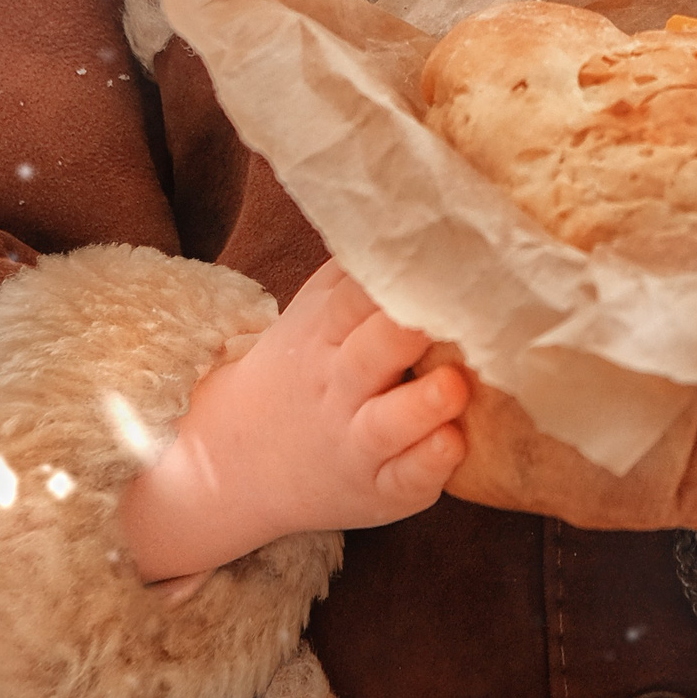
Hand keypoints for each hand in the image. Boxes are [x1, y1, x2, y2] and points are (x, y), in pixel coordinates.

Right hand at [119, 262, 468, 583]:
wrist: (241, 461)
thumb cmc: (307, 369)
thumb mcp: (317, 315)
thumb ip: (360, 272)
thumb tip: (420, 206)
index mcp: (324, 335)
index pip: (353, 300)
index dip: (393, 279)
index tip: (442, 257)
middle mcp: (340, 389)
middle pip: (370, 355)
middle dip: (406, 333)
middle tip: (453, 311)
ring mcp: (357, 443)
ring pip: (388, 424)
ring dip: (423, 406)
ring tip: (455, 387)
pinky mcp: (381, 490)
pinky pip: (403, 482)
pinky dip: (428, 467)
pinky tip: (454, 446)